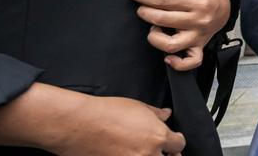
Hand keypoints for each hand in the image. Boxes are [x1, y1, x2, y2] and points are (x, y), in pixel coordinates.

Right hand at [0, 83, 184, 155]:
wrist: (78, 125)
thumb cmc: (106, 112)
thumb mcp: (137, 107)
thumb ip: (155, 114)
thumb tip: (166, 115)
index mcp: (157, 137)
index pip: (179, 145)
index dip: (176, 141)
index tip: (172, 140)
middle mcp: (148, 154)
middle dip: (167, 154)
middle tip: (162, 150)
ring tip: (141, 150)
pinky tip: (127, 152)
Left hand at [128, 0, 230, 70]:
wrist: (223, 7)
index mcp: (195, 2)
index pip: (163, 0)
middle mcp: (198, 20)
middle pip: (163, 20)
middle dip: (146, 13)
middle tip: (143, 10)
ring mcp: (198, 36)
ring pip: (172, 44)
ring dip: (155, 37)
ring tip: (155, 29)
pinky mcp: (199, 48)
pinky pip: (190, 62)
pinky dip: (177, 63)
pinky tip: (167, 57)